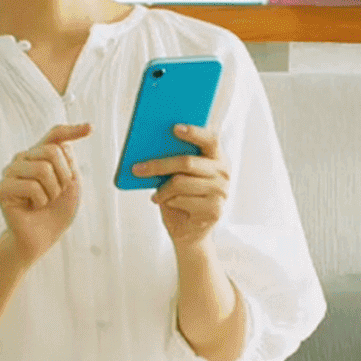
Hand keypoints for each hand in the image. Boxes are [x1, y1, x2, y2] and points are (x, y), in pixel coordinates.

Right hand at [0, 122, 91, 260]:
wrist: (42, 238)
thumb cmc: (56, 211)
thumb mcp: (71, 184)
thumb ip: (68, 161)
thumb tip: (64, 144)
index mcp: (40, 155)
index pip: (55, 135)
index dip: (72, 130)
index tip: (90, 128)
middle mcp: (24, 158)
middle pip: (52, 151)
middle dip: (64, 177)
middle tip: (56, 193)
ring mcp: (11, 172)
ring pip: (42, 169)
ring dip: (52, 191)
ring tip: (44, 201)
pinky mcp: (3, 188)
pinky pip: (31, 187)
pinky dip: (40, 201)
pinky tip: (33, 207)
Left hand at [133, 124, 228, 247]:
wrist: (189, 232)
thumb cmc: (182, 197)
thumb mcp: (179, 175)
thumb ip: (175, 159)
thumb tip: (153, 146)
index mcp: (217, 157)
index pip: (210, 139)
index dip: (194, 132)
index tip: (174, 128)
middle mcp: (223, 173)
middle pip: (187, 162)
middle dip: (159, 164)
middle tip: (137, 168)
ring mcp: (221, 192)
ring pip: (180, 182)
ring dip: (162, 189)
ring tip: (155, 194)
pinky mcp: (214, 210)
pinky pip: (182, 200)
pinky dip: (169, 201)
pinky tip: (166, 203)